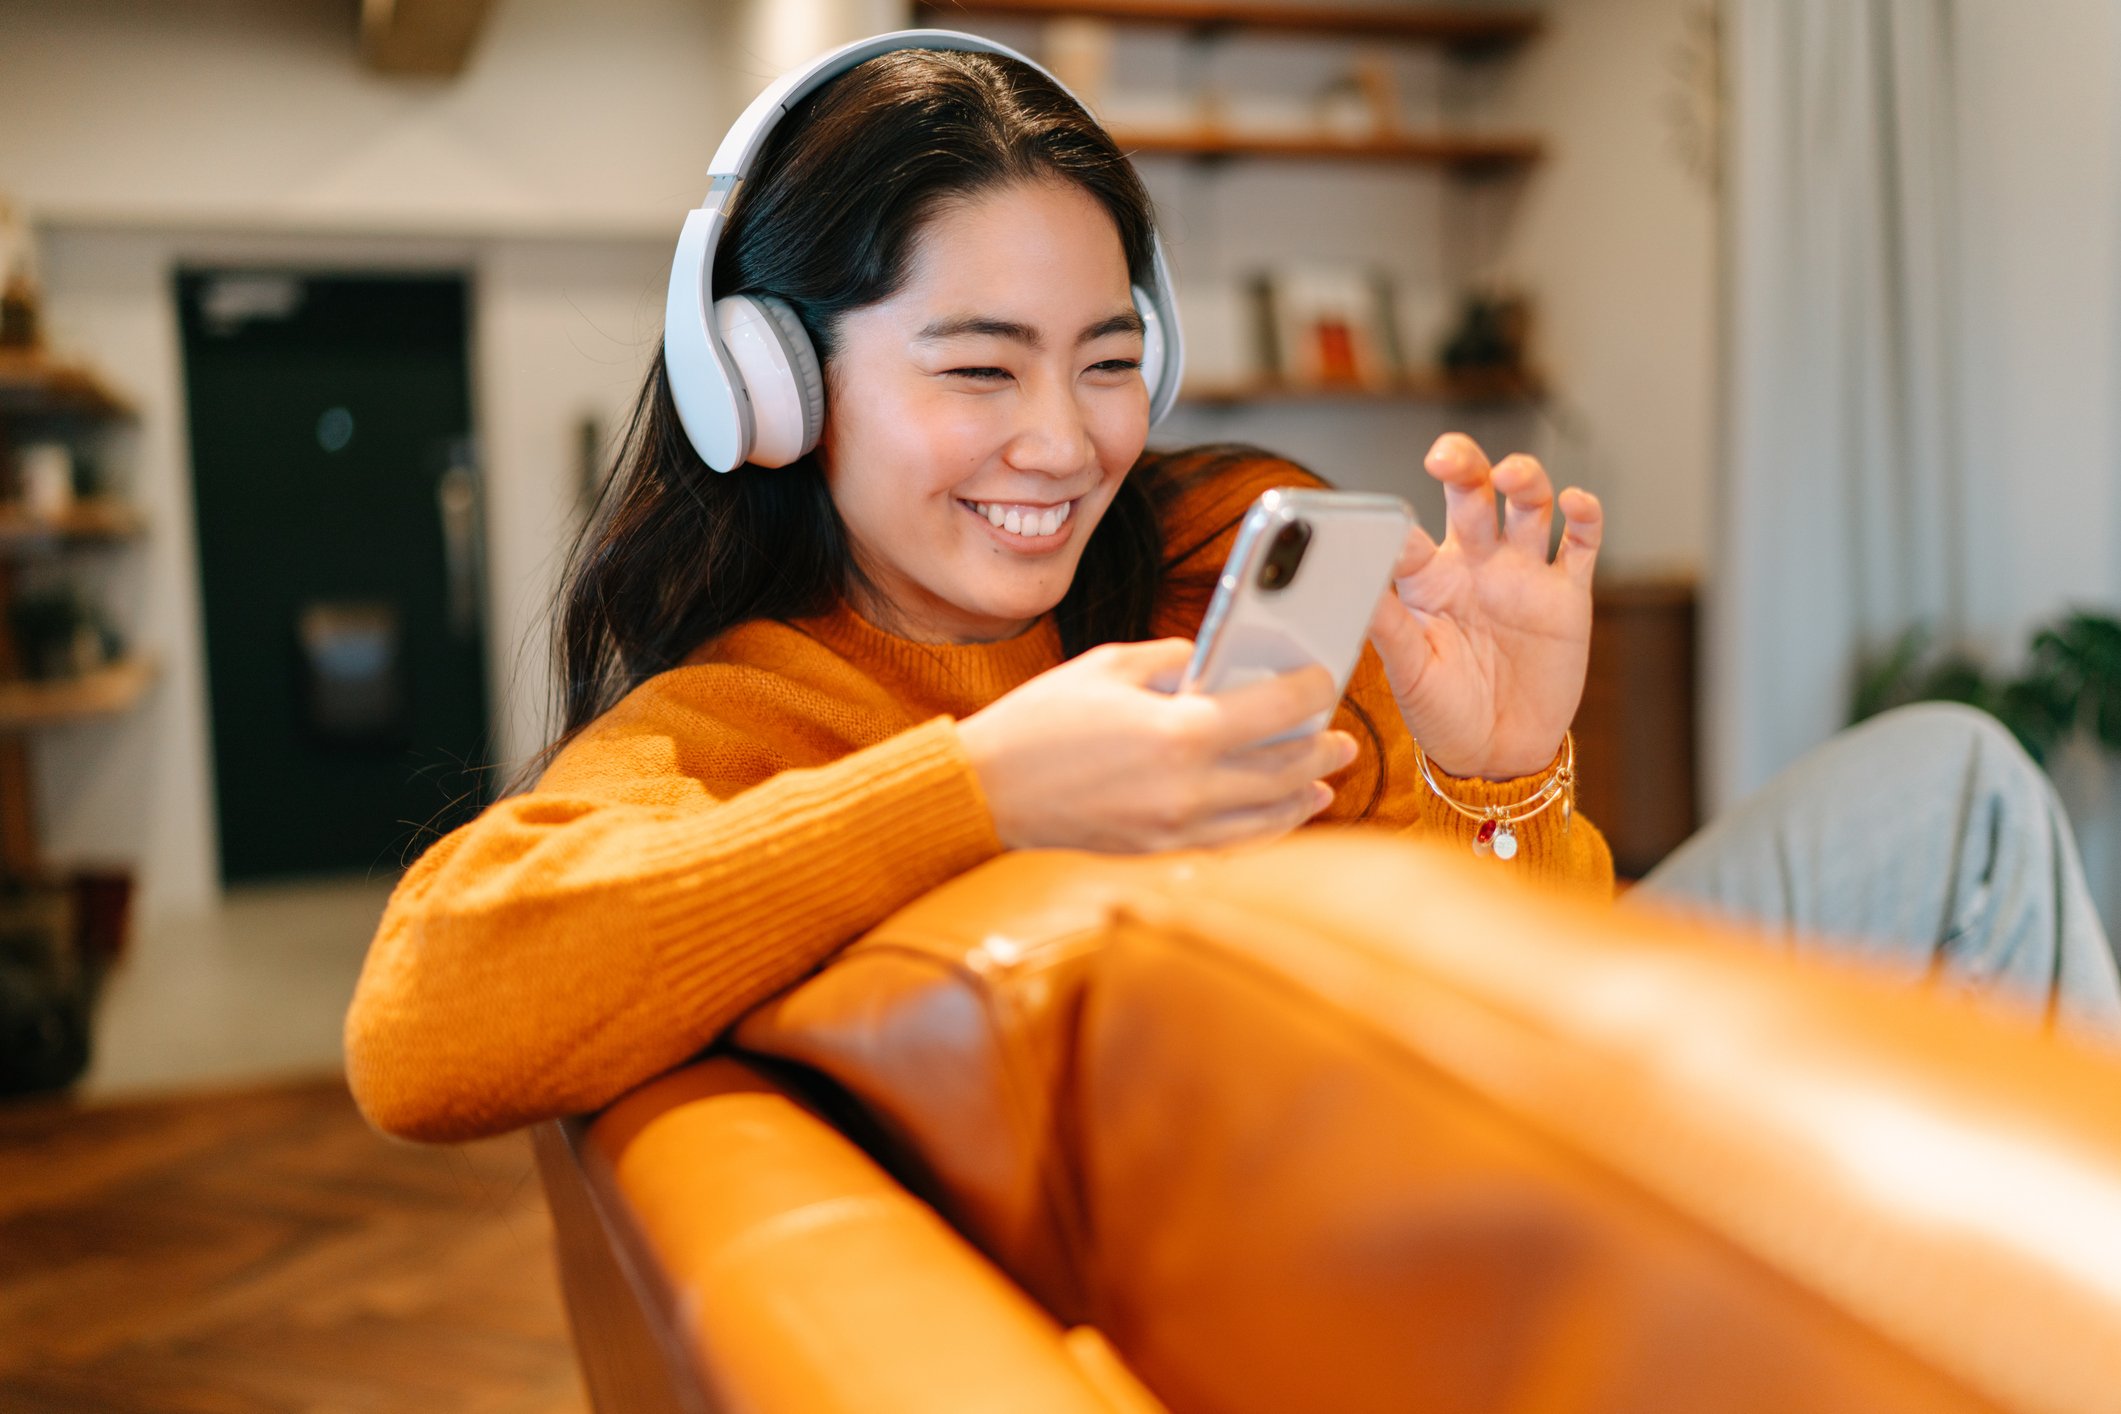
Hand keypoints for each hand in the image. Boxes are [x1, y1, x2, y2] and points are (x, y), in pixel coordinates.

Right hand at [958, 638, 1356, 851]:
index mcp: (1179, 731)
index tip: (1325, 678)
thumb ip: (1173, 659)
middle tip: (1340, 735)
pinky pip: (1234, 842)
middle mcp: (1189, 787)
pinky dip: (1267, 827)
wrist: (989, 789)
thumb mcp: (1109, 665)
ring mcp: (1177, 826)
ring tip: (1324, 777)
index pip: (1275, 710)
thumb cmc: (1041, 721)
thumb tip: (1215, 662)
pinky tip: (1282, 814)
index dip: (1311, 691)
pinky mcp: (1161, 849)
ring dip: (1304, 793)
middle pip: (1284, 769)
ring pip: (1267, 815)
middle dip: (1321, 749)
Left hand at [1368, 433, 1602, 778]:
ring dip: (1524, 478)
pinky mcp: (1567, 595)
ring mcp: (1523, 574)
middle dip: (1463, 465)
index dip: (1403, 528)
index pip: (1413, 534)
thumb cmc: (1442, 711)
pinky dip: (1585, 516)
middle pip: (1472, 494)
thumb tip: (1352, 580)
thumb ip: (1387, 621)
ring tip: (1511, 474)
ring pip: (1527, 505)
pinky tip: (1575, 502)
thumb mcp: (1407, 669)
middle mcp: (1475, 564)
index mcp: (1428, 579)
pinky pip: (1580, 544)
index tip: (1392, 536)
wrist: (1498, 752)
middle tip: (1447, 457)